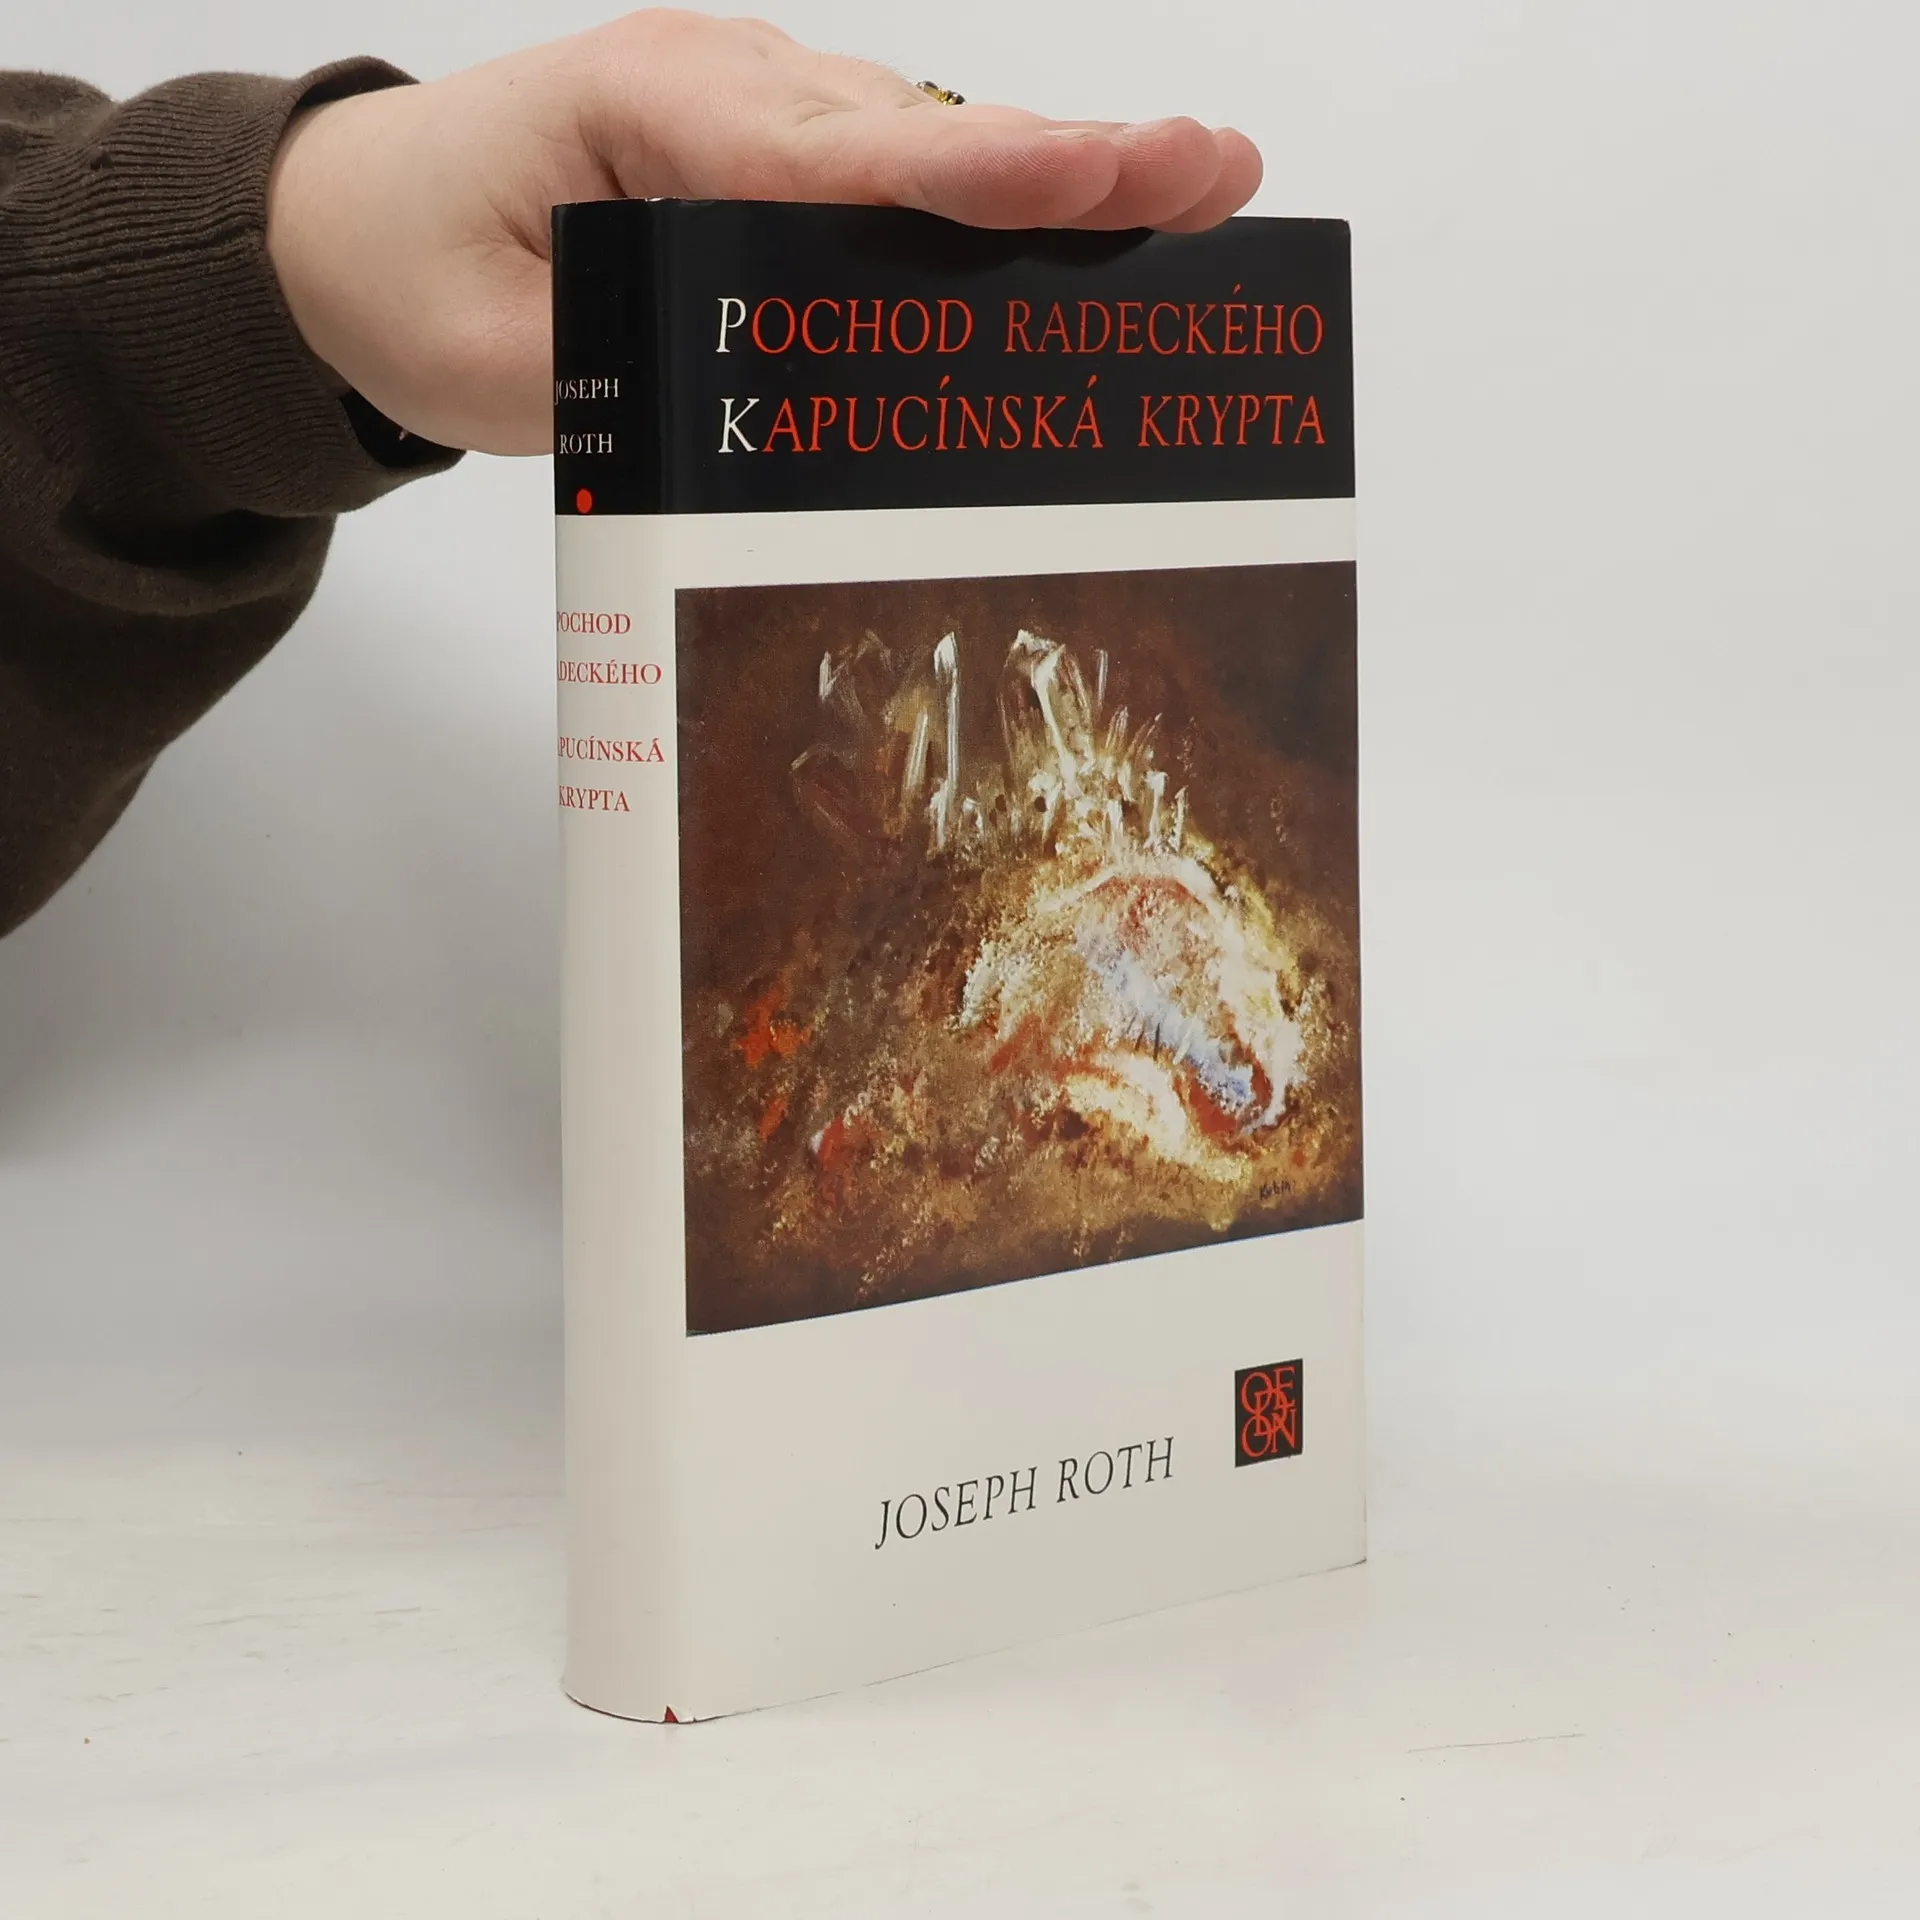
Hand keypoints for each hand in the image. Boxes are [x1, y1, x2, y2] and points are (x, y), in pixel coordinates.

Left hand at [266, 11, 1262, 454]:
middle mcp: (724, 89)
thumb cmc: (407, 271)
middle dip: (1072, 157)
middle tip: (1217, 167)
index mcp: (653, 111)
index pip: (842, 156)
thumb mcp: (500, 360)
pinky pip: (890, 178)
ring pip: (922, 146)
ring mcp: (750, 114)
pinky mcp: (761, 159)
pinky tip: (1087, 218)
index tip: (1101, 174)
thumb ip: (638, 386)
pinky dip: (990, 202)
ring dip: (1057, 173)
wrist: (342, 227)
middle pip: (920, 134)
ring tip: (1195, 184)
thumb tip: (781, 427)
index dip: (983, 174)